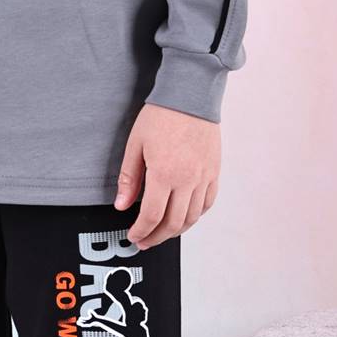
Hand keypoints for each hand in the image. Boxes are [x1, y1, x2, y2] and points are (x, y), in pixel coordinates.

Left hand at [113, 103, 219, 248]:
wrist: (191, 94)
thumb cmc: (161, 115)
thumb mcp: (136, 144)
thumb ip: (129, 178)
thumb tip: (122, 205)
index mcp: (165, 174)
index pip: (152, 216)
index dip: (141, 231)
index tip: (133, 236)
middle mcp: (187, 180)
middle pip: (173, 223)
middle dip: (157, 237)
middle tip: (145, 241)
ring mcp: (204, 177)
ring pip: (192, 217)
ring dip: (176, 231)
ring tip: (162, 233)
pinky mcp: (214, 172)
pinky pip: (207, 203)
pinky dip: (195, 216)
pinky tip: (184, 217)